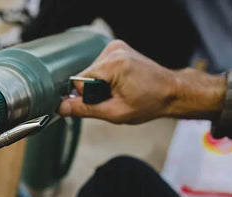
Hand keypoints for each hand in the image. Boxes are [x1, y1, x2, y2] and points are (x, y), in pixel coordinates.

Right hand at [59, 40, 224, 123]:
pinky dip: (104, 78)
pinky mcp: (117, 48)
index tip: (107, 103)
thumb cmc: (149, 103)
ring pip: (90, 72)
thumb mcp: (115, 113)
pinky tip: (120, 83)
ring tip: (120, 91)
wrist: (171, 91)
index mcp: (114, 64)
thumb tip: (61, 108)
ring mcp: (116, 47)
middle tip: (116, 98)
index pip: (80, 83)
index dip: (89, 98)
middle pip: (85, 76)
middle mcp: (113, 51)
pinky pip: (98, 67)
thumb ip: (85, 109)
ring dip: (100, 85)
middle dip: (94, 91)